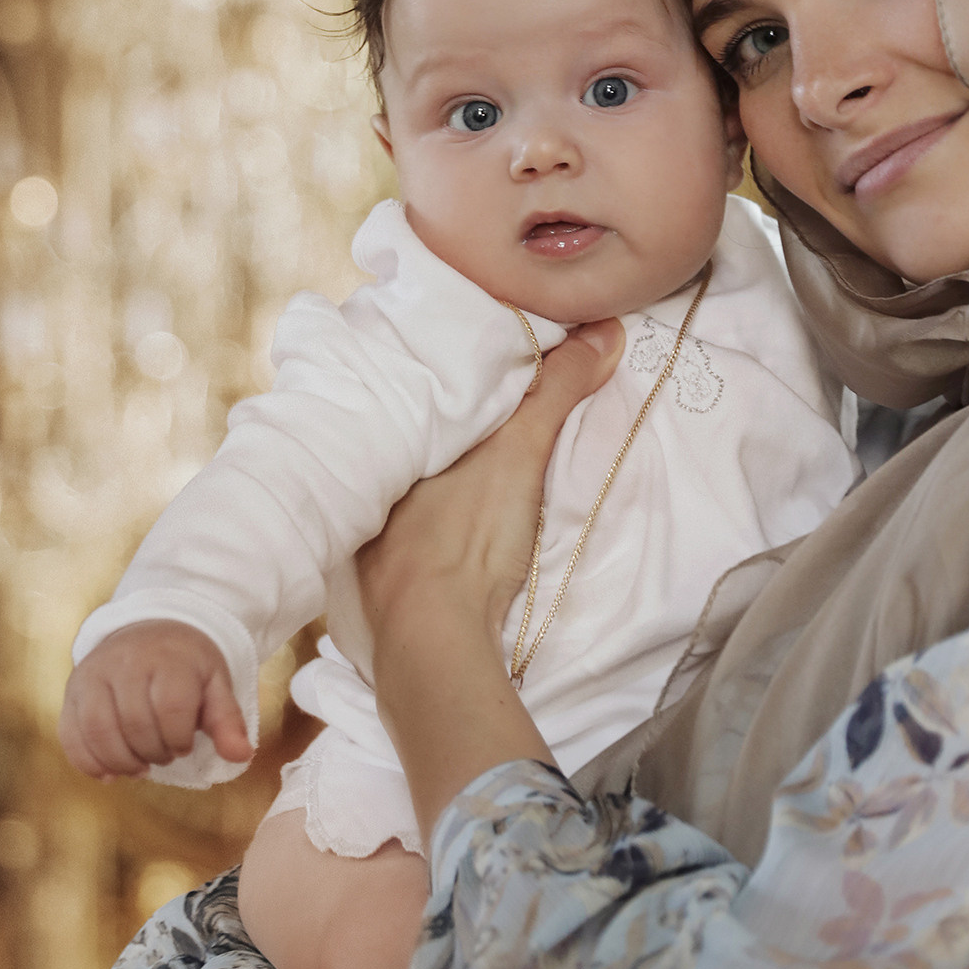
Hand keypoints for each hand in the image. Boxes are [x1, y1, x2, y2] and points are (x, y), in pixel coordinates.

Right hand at [60, 621, 250, 779]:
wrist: (149, 629)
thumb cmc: (186, 664)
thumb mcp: (215, 684)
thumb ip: (227, 720)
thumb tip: (241, 756)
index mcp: (168, 659)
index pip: (171, 710)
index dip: (180, 739)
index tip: (186, 745)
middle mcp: (125, 663)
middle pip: (134, 724)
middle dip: (153, 753)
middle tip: (164, 756)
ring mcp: (93, 675)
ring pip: (98, 731)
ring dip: (121, 762)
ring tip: (139, 767)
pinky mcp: (72, 689)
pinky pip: (70, 733)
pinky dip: (88, 761)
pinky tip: (108, 772)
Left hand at [359, 321, 622, 837]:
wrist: (430, 638)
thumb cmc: (467, 536)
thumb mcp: (521, 452)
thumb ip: (556, 390)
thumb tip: (604, 330)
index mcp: (393, 437)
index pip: (423, 388)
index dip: (454, 373)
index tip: (486, 361)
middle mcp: (368, 475)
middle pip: (410, 435)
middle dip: (435, 420)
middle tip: (474, 404)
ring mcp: (365, 530)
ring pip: (399, 482)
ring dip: (424, 472)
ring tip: (457, 460)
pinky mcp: (374, 575)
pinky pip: (395, 526)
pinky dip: (418, 518)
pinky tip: (438, 523)